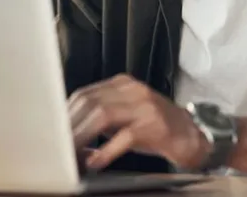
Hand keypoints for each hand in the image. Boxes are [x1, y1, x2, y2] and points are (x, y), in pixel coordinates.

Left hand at [68, 74, 210, 170]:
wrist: (193, 136)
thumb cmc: (155, 129)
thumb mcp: (126, 116)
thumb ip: (100, 119)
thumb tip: (69, 133)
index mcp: (122, 84)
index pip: (84, 95)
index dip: (66, 114)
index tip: (52, 133)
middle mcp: (133, 90)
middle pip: (90, 103)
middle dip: (70, 127)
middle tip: (57, 147)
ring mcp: (144, 107)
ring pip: (102, 115)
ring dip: (82, 137)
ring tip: (70, 154)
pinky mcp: (154, 126)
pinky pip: (124, 137)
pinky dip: (106, 151)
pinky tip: (95, 162)